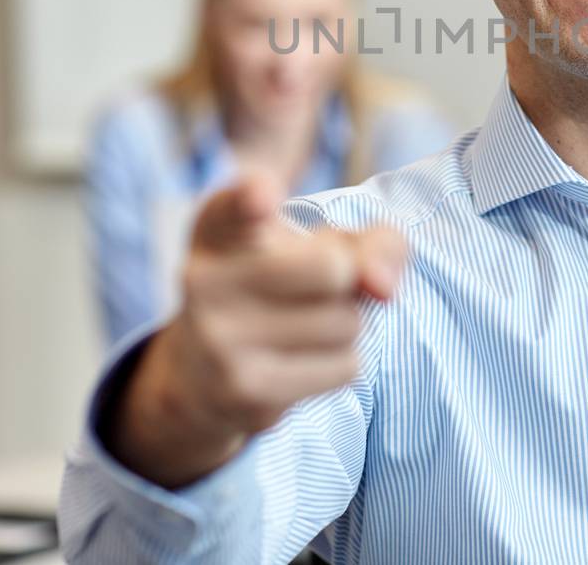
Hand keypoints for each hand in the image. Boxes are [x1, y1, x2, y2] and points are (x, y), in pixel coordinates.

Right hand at [109, 173, 408, 488]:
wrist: (203, 374)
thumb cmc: (279, 286)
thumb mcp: (320, 245)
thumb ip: (372, 243)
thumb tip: (384, 288)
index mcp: (218, 228)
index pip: (233, 206)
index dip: (253, 197)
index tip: (264, 198)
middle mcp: (206, 280)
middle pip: (332, 268)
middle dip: (346, 278)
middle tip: (314, 287)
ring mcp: (219, 340)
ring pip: (346, 323)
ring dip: (347, 325)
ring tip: (304, 325)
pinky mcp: (245, 391)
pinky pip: (344, 367)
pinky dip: (341, 362)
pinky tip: (299, 360)